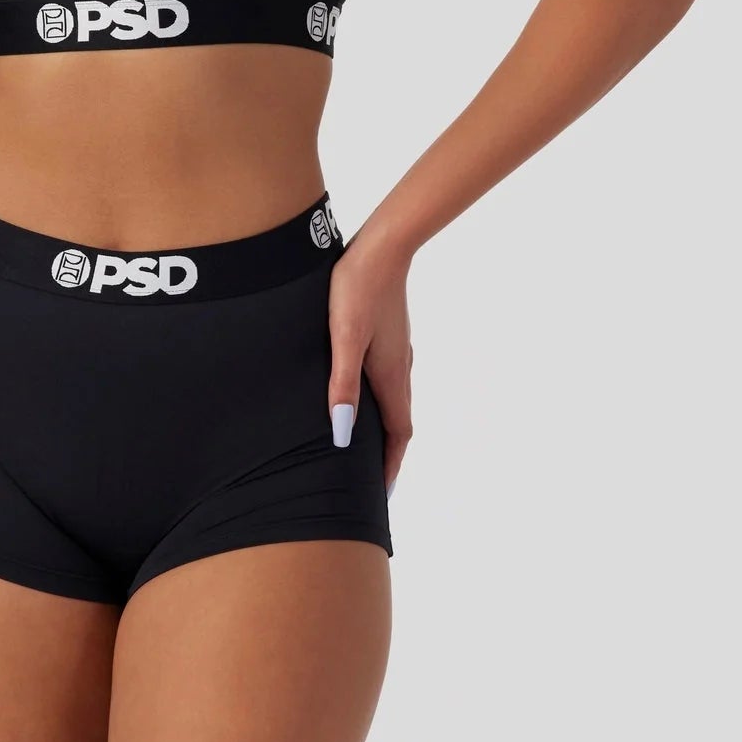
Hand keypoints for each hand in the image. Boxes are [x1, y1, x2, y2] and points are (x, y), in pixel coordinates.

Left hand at [326, 227, 413, 495]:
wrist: (382, 246)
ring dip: (383, 426)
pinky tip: (360, 392)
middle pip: (398, 421)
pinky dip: (378, 400)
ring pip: (393, 399)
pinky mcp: (388, 333)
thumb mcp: (344, 339)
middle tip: (371, 479)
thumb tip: (340, 434)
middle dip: (387, 452)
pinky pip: (387, 379)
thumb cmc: (358, 290)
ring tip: (363, 444)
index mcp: (391, 375)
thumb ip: (342, 385)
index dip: (390, 465)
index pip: (398, 434)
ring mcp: (396, 349)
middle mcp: (400, 367)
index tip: (381, 495)